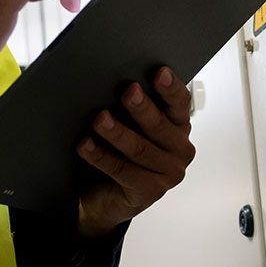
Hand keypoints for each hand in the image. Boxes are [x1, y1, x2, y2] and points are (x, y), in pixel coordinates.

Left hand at [75, 67, 195, 237]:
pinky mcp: (150, 192)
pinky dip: (101, 156)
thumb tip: (111, 81)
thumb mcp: (130, 125)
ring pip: (139, 148)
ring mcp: (168, 173)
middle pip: (159, 125)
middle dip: (141, 107)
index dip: (171, 87)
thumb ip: (131, 107)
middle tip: (128, 91)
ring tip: (100, 119)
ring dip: (117, 132)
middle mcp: (180, 149)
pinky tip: (86, 145)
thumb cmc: (121, 150)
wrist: (108, 194)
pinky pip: (122, 170)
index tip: (160, 72)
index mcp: (179, 126)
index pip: (180, 103)